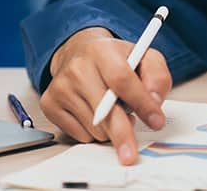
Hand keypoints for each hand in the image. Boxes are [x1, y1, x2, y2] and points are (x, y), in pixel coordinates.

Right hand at [39, 27, 172, 164]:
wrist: (79, 53)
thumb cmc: (115, 59)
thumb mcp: (143, 58)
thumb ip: (157, 76)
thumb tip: (155, 101)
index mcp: (101, 51)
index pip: (122, 80)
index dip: (142, 103)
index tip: (156, 121)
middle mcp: (77, 67)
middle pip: (104, 110)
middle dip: (122, 134)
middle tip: (132, 154)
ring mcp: (61, 87)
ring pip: (94, 127)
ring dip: (111, 129)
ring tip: (114, 111)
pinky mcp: (49, 104)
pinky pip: (80, 135)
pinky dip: (94, 132)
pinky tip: (95, 114)